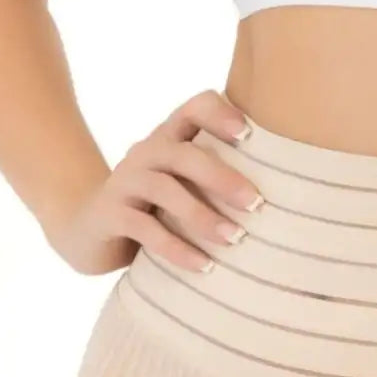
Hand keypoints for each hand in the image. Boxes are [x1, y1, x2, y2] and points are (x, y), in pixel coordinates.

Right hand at [47, 89, 263, 274]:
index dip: (221, 114)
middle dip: (223, 178)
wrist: (86, 230)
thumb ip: (216, 178)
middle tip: (256, 204)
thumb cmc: (153, 208)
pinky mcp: (110, 215)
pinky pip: (146, 230)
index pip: (194, 108)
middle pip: (184, 155)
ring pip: (165, 191)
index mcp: (168, 139)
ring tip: (235, 240)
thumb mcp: (183, 186)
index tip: (251, 136)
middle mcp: (145, 153)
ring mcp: (124, 182)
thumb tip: (291, 193)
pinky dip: (178, 250)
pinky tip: (205, 268)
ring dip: (203, 217)